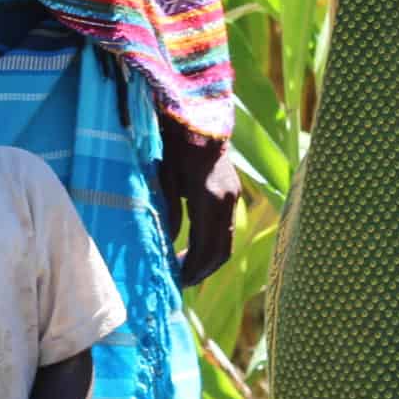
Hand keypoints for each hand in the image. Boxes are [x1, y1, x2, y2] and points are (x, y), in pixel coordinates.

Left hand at [160, 123, 240, 286]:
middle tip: (181, 282)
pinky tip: (193, 247)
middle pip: (222, 251)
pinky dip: (211, 243)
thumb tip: (168, 244)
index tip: (176, 282)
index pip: (207, 249)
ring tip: (185, 269)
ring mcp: (233, 197)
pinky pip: (226, 228)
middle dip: (203, 270)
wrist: (197, 117)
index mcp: (211, 201)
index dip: (193, 270)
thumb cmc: (175, 145)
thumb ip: (169, 213)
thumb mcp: (165, 180)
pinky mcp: (232, 192)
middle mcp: (227, 202)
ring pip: (226, 241)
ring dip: (208, 259)